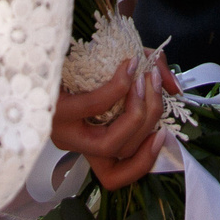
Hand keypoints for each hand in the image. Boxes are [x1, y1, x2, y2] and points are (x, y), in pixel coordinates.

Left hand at [50, 57, 166, 190]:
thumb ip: (151, 81)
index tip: (163, 134)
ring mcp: (62, 130)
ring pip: (110, 143)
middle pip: (122, 153)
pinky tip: (128, 68)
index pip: (114, 177)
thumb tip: (175, 89)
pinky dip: (118, 89)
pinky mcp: (55, 110)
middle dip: (149, 119)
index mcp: (87, 142)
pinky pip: (94, 107)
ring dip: (137, 111)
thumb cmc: (83, 60)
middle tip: (157, 84)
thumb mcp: (122, 73)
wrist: (44, 42)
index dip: (143, 163)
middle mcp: (74, 143)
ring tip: (146, 79)